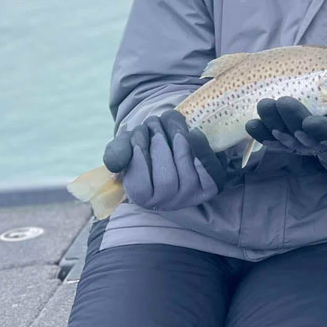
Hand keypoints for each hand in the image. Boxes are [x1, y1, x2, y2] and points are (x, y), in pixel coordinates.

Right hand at [103, 111, 226, 210]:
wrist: (174, 140)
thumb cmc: (148, 146)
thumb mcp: (126, 146)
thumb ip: (116, 153)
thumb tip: (115, 165)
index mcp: (143, 197)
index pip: (140, 185)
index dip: (139, 155)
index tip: (139, 133)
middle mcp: (168, 202)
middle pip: (166, 180)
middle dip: (159, 145)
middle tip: (155, 123)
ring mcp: (191, 196)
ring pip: (186, 173)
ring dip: (178, 142)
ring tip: (171, 124)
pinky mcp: (211, 184)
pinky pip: (209, 172)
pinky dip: (202, 150)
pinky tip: (193, 133)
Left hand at [245, 95, 326, 155]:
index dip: (318, 129)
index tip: (309, 123)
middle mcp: (317, 140)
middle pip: (300, 132)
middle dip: (288, 119)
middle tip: (277, 102)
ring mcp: (298, 140)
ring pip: (282, 134)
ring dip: (270, 121)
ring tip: (261, 105)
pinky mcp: (283, 137)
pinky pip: (269, 138)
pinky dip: (259, 132)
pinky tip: (250, 123)